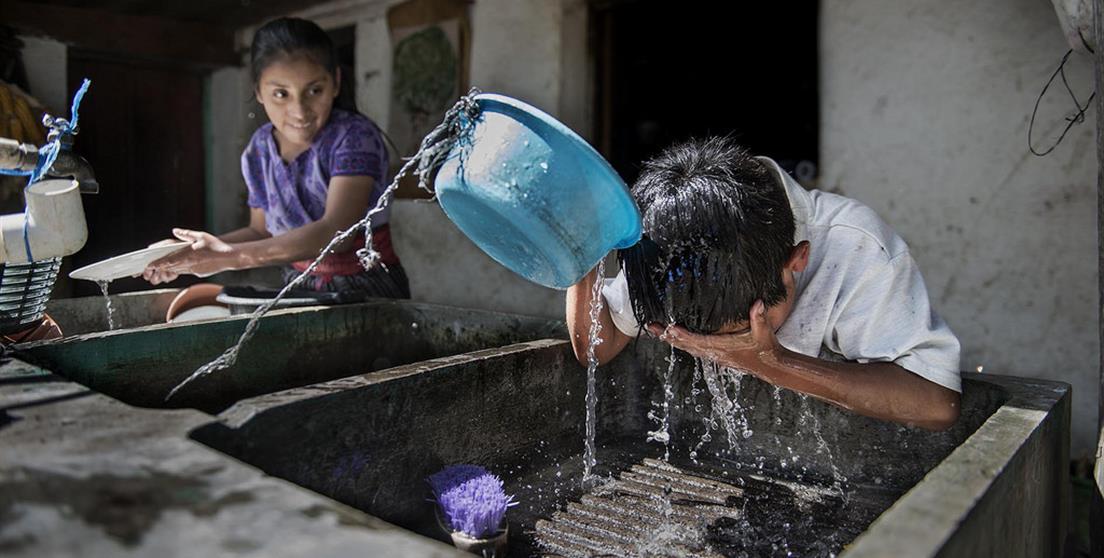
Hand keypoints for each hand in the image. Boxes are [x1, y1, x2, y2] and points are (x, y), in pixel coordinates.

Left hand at [142, 228, 235, 284]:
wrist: (231, 257)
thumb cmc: (217, 246)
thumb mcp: (201, 236)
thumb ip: (186, 234)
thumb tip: (175, 231)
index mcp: (188, 255)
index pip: (169, 261)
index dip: (157, 264)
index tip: (149, 266)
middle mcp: (189, 264)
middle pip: (171, 267)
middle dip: (160, 268)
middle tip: (151, 269)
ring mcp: (194, 270)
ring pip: (177, 270)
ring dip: (169, 270)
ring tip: (162, 269)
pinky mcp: (199, 273)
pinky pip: (185, 272)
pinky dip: (179, 269)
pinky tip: (179, 266)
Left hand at [645, 300, 781, 373]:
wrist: (770, 367)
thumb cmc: (766, 349)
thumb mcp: (764, 332)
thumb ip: (759, 318)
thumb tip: (757, 303)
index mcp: (723, 347)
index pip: (698, 341)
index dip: (683, 335)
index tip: (669, 328)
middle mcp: (715, 353)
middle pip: (686, 345)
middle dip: (668, 336)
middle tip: (651, 327)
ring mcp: (715, 356)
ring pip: (688, 348)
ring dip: (672, 340)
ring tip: (657, 331)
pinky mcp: (716, 356)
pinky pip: (695, 349)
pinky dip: (683, 343)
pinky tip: (675, 338)